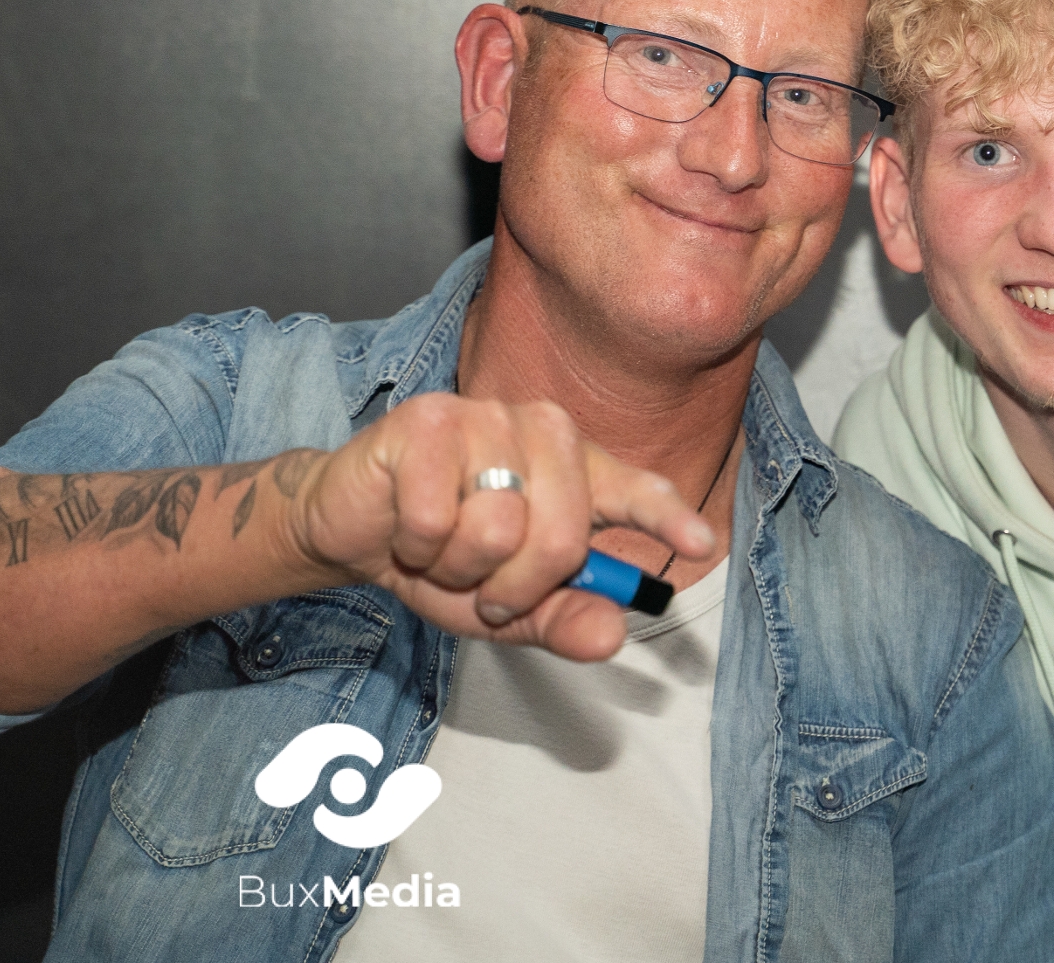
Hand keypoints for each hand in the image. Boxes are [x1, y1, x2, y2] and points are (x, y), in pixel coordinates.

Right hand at [279, 394, 715, 660]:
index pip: (635, 491)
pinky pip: (438, 519)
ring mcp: (486, 417)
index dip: (666, 517)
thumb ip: (565, 619)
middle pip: (563, 537)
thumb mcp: (511, 606)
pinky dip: (417, 547)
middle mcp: (543, 430)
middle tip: (482, 584)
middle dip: (516, 586)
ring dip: (458, 567)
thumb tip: (611, 634)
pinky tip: (406, 529)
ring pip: (499, 529)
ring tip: (441, 548)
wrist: (354, 527)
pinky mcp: (428, 421)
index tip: (700, 542)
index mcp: (577, 467)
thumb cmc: (443, 556)